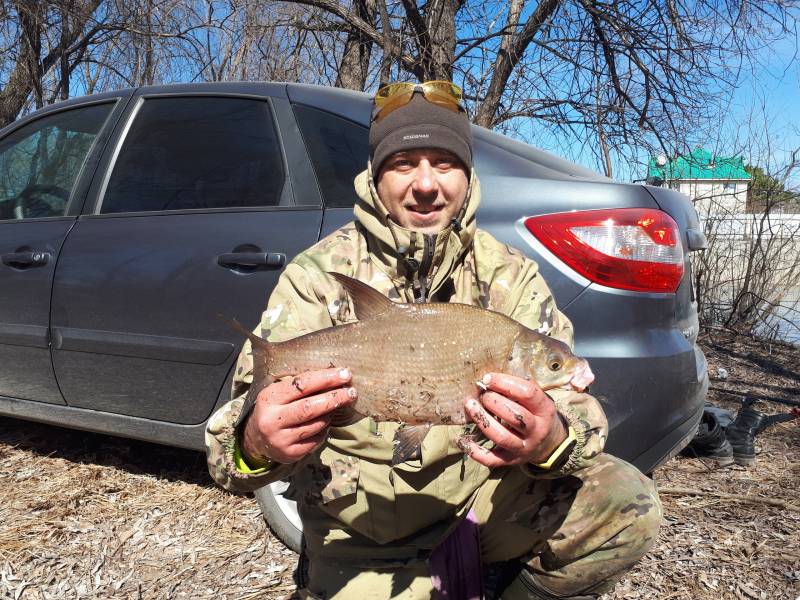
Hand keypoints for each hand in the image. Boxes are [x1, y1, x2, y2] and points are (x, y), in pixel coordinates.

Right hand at [241, 368, 356, 465]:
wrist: (256, 438)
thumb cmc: (275, 408)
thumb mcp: (278, 392)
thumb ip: (300, 384)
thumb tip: (335, 374)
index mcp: (268, 398)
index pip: (301, 384)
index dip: (325, 378)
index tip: (345, 373)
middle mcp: (271, 420)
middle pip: (310, 407)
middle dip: (335, 398)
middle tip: (352, 391)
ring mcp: (280, 439)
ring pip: (316, 425)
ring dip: (331, 413)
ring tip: (337, 405)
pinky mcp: (290, 454)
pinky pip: (316, 440)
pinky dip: (325, 429)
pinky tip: (325, 422)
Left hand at [461, 372, 566, 467]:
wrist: (548, 444)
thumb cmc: (536, 414)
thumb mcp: (536, 400)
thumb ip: (517, 390)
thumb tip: (488, 379)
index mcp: (545, 410)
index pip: (528, 393)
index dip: (505, 383)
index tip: (488, 378)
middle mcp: (537, 430)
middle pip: (515, 416)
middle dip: (494, 402)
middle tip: (483, 394)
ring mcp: (524, 447)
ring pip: (502, 437)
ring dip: (483, 421)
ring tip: (470, 406)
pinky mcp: (510, 460)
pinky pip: (492, 459)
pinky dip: (475, 451)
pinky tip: (462, 440)